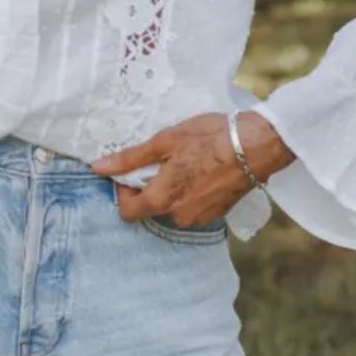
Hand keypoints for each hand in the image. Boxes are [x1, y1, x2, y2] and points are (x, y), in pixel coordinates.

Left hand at [89, 110, 294, 225]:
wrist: (256, 145)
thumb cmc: (209, 138)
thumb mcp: (164, 141)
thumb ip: (130, 158)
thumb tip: (98, 168)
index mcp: (162, 200)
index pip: (127, 212)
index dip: (123, 191)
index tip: (131, 171)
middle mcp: (180, 216)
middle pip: (152, 208)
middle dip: (151, 186)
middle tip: (162, 159)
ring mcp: (201, 217)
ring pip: (174, 206)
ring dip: (173, 188)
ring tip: (186, 160)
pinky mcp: (219, 212)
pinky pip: (194, 205)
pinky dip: (192, 191)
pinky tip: (203, 168)